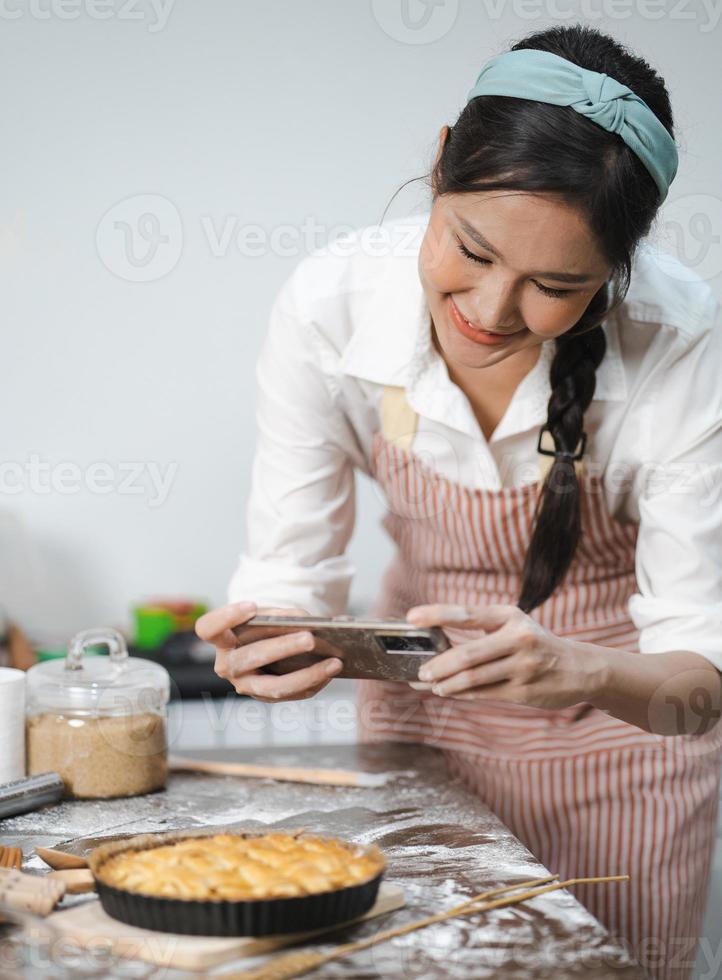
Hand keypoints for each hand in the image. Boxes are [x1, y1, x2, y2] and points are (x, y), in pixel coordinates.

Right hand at [195, 601, 341, 701]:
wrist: (262, 645)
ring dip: (306, 675)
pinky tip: (332, 671)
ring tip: (334, 662)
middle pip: (249, 658)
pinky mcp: (264, 697)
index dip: (226, 618)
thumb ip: (280, 616)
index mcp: (220, 639)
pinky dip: (314, 683)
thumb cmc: (263, 625)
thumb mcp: (267, 615)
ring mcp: (244, 685)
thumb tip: (309, 623)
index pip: (209, 628)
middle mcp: (227, 665)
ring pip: (273, 686)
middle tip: (311, 638)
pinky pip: (290, 695)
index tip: (252, 606)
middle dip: (283, 648)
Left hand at [404, 603, 608, 708]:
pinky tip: (448, 692)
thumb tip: (436, 642)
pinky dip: (462, 693)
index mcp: (510, 616)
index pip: (467, 613)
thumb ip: (482, 630)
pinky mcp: (525, 692)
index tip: (411, 617)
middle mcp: (519, 639)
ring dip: (445, 684)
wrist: (581, 669)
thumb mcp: (514, 625)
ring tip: (430, 685)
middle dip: (438, 665)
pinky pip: (484, 694)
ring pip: (473, 679)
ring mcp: (523, 667)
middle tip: (419, 671)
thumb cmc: (535, 644)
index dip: (437, 614)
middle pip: (467, 655)